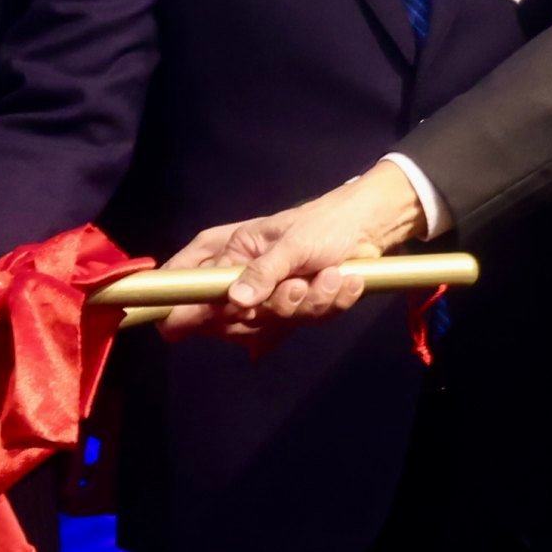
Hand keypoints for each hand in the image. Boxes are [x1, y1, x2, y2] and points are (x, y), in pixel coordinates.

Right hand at [163, 164, 427, 348]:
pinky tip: (344, 281)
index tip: (185, 328)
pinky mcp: (296, 309)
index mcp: (224, 252)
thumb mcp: (290, 244)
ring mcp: (268, 297)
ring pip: (271, 324)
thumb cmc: (320, 223)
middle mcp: (239, 278)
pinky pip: (306, 321)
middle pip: (228, 319)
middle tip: (294, 286)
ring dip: (308, 302)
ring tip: (330, 275)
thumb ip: (261, 273)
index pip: (185, 286)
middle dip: (269, 310)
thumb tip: (236, 302)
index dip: (184, 312)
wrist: (367, 226)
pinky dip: (330, 302)